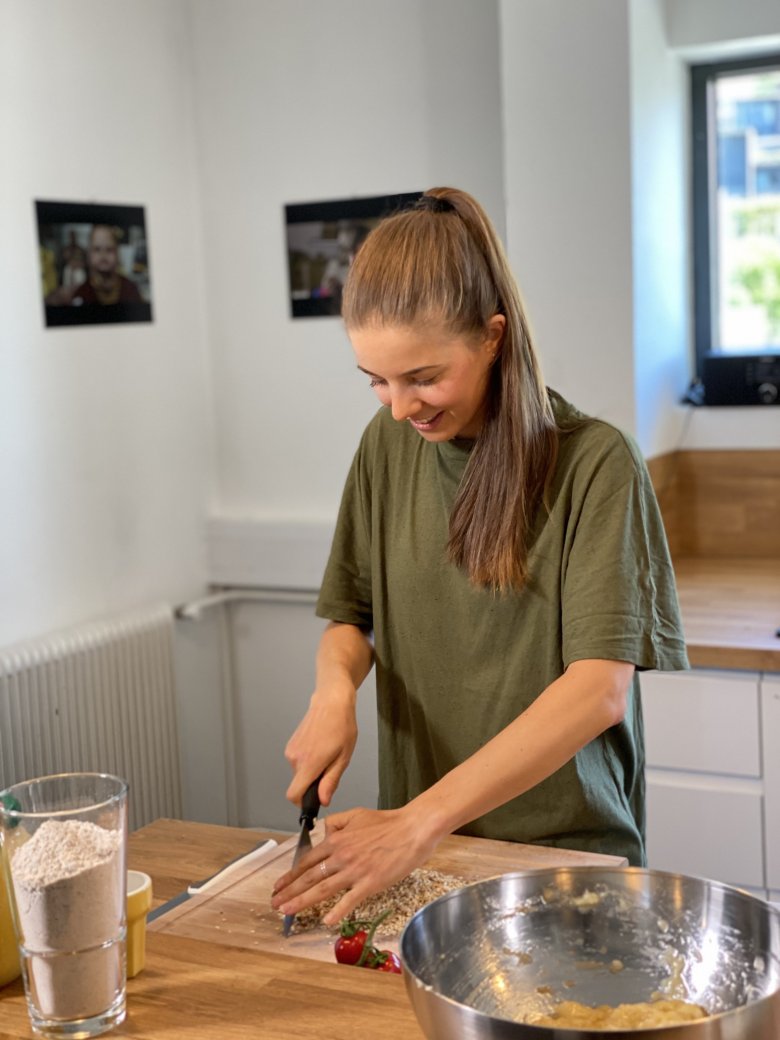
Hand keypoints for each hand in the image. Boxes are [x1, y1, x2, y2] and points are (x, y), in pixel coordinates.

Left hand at [271, 804, 441, 925]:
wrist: (412, 828)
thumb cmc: (387, 822)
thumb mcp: (356, 814)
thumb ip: (336, 823)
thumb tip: (324, 833)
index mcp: (337, 840)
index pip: (307, 860)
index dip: (291, 875)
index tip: (279, 885)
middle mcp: (341, 855)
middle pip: (310, 877)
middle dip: (289, 892)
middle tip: (274, 903)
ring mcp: (355, 870)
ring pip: (323, 889)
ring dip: (302, 901)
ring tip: (286, 911)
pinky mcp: (370, 882)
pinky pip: (350, 899)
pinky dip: (338, 911)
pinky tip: (326, 921)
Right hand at [285, 683, 357, 807]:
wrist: (331, 701)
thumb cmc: (341, 726)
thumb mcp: (343, 757)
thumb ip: (331, 781)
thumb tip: (323, 801)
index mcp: (309, 763)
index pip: (294, 795)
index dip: (302, 803)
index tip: (313, 800)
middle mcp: (295, 758)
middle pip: (299, 784)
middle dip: (313, 782)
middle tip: (331, 765)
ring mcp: (291, 750)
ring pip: (299, 772)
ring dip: (312, 769)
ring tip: (327, 751)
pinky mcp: (291, 744)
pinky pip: (298, 761)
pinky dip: (308, 760)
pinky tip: (320, 746)